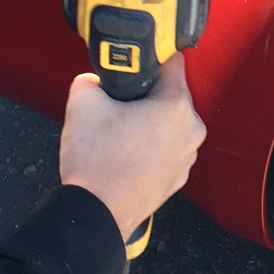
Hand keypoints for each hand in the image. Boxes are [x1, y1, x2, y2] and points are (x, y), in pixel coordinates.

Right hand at [59, 55, 206, 242]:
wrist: (96, 215)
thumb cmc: (97, 164)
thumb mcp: (83, 103)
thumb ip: (91, 79)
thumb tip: (96, 80)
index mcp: (176, 106)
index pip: (172, 63)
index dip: (149, 59)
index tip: (135, 63)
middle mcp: (191, 130)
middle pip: (170, 96)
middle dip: (145, 96)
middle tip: (117, 104)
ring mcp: (187, 157)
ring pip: (167, 124)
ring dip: (147, 123)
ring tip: (117, 134)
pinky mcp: (177, 177)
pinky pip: (165, 149)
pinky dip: (149, 147)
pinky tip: (124, 155)